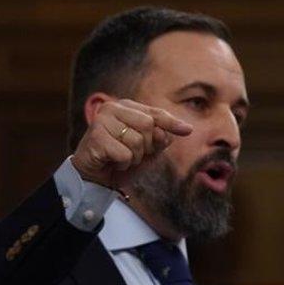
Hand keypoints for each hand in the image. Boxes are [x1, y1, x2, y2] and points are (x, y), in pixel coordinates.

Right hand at [71, 98, 191, 188]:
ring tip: (121, 159)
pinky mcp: (96, 136)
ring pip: (137, 141)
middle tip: (133, 155)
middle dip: (147, 146)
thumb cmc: (120, 160)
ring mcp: (102, 120)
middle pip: (148, 126)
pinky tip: (112, 162)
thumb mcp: (146, 150)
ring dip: (134, 157)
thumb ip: (160, 139)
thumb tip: (173, 133)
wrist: (94, 177)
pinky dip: (123, 163)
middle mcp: (113, 108)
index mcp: (126, 107)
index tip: (188, 130)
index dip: (172, 123)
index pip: (155, 114)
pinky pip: (124, 154)